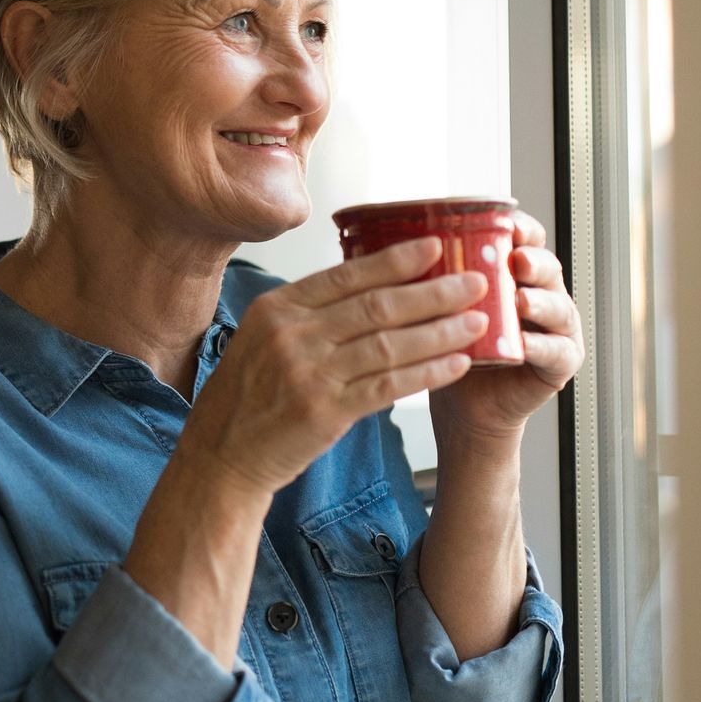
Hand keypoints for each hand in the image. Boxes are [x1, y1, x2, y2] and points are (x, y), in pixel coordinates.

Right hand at [183, 236, 489, 495]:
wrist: (221, 454)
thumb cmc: (245, 398)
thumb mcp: (261, 339)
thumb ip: (307, 316)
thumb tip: (368, 290)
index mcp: (276, 308)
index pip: (346, 274)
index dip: (396, 260)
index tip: (436, 247)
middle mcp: (291, 334)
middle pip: (376, 305)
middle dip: (434, 292)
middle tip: (475, 283)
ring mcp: (308, 373)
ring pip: (390, 343)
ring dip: (441, 331)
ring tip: (479, 322)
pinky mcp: (325, 411)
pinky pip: (389, 385)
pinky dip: (428, 372)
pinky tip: (456, 364)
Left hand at [430, 209, 585, 445]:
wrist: (459, 404)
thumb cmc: (443, 347)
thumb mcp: (432, 305)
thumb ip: (423, 274)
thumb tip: (372, 239)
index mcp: (508, 272)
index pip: (523, 238)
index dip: (518, 228)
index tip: (503, 222)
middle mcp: (536, 293)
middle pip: (546, 266)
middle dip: (533, 260)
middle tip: (515, 261)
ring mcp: (553, 328)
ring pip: (558, 306)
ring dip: (541, 302)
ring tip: (520, 301)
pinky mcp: (557, 364)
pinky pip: (557, 352)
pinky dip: (543, 347)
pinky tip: (524, 344)